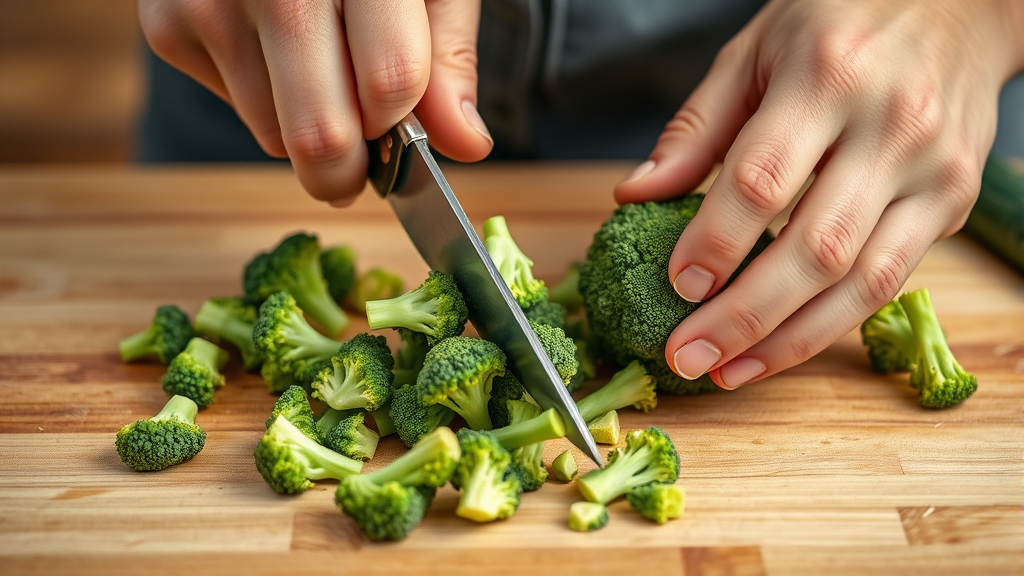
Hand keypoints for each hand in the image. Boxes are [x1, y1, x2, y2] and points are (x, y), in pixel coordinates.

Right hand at [139, 0, 491, 203]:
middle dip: (352, 170)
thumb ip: (447, 60)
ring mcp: (211, 2)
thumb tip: (467, 145)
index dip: (407, 127)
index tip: (406, 130)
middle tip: (365, 162)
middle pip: (320, 134)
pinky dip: (268, 103)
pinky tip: (275, 49)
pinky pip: (240, 112)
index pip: (390, 83)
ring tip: (319, 68)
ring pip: (277, 137)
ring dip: (311, 129)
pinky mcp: (166, 27)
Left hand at [614, 0, 1023, 388]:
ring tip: (726, 372)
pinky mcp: (952, 205)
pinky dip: (829, 327)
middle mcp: (891, 127)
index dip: (716, 241)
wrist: (959, 7)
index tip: (676, 286)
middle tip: (687, 356)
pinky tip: (777, 350)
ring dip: (787, 341)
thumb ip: (695, 130)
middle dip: (745, 316)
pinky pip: (888, 283)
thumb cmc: (840, 24)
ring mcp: (932, 172)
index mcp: (827, 77)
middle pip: (814, 247)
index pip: (763, 177)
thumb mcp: (753, 53)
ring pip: (861, 282)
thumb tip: (634, 195)